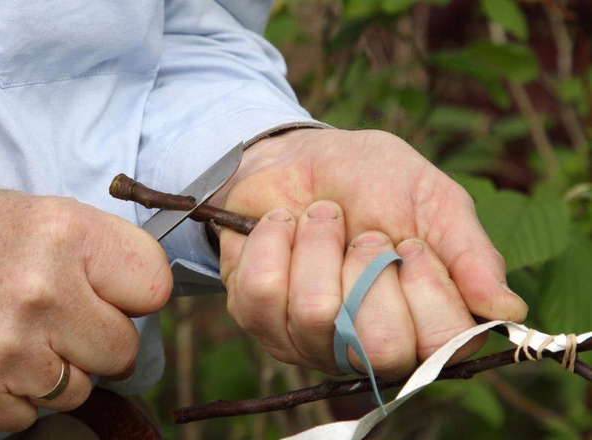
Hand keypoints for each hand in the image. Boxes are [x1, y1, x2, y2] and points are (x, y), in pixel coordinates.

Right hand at [0, 178, 171, 430]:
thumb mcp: (48, 214)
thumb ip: (105, 256)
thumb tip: (149, 299)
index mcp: (68, 235)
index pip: (156, 288)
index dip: (138, 295)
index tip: (117, 295)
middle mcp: (42, 292)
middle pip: (124, 352)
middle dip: (100, 340)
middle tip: (66, 320)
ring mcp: (8, 348)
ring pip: (80, 391)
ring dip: (59, 371)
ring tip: (24, 335)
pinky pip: (32, 415)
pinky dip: (19, 395)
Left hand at [214, 128, 527, 377]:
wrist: (297, 156)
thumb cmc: (371, 179)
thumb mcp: (433, 201)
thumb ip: (470, 254)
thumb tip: (507, 309)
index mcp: (419, 324)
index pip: (440, 346)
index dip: (427, 287)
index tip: (409, 241)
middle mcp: (364, 347)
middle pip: (380, 346)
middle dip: (370, 266)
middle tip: (363, 233)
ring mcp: (306, 339)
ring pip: (316, 313)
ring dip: (320, 243)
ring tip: (322, 219)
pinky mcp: (257, 319)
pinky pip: (263, 290)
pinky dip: (275, 239)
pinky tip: (283, 226)